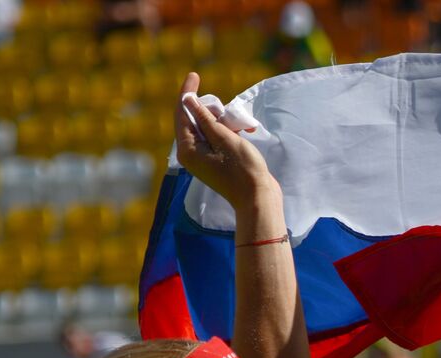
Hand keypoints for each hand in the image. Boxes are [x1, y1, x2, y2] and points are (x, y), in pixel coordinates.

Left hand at [174, 72, 276, 207]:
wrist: (258, 198)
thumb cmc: (243, 169)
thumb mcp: (224, 138)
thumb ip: (205, 118)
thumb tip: (188, 99)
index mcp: (187, 149)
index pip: (182, 113)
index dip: (187, 92)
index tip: (194, 74)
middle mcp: (191, 154)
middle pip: (193, 120)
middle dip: (211, 110)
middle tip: (227, 111)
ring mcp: (203, 159)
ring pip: (207, 128)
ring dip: (223, 122)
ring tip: (241, 125)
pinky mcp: (215, 161)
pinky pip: (216, 139)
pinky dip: (227, 132)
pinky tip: (242, 131)